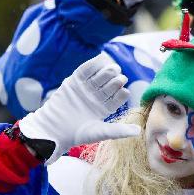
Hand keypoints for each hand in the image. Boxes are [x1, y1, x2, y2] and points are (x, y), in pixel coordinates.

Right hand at [18, 54, 140, 163]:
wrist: (54, 129)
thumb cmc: (77, 134)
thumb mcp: (100, 132)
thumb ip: (119, 130)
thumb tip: (139, 131)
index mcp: (104, 108)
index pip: (116, 98)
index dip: (121, 94)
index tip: (125, 92)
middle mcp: (96, 97)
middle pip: (109, 85)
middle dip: (115, 80)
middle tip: (120, 78)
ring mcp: (85, 88)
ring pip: (99, 77)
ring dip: (107, 72)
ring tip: (113, 69)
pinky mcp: (74, 82)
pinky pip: (85, 70)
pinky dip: (93, 64)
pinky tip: (101, 60)